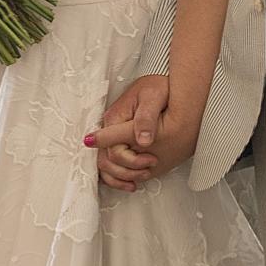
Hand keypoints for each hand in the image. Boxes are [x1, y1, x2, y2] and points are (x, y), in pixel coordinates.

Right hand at [86, 75, 200, 191]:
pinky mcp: (119, 139)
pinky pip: (110, 162)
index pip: (114, 149)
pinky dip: (116, 176)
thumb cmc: (157, 87)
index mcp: (114, 118)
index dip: (132, 161)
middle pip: (106, 160)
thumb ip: (146, 118)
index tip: (151, 160)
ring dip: (120, 177)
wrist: (160, 82)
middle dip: (126, 172)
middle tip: (149, 171)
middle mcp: (110, 128)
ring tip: (138, 182)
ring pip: (105, 164)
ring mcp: (113, 134)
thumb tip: (143, 141)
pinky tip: (130, 182)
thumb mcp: (154, 96)